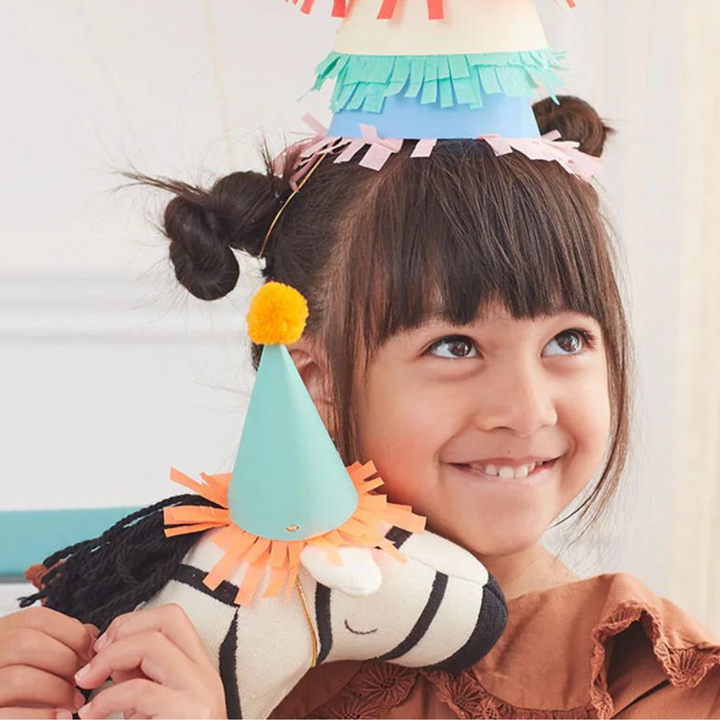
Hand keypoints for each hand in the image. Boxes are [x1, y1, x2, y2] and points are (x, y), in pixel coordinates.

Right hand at [0, 606, 97, 718]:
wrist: (5, 712)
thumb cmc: (15, 692)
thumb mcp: (29, 659)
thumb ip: (56, 644)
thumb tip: (90, 636)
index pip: (36, 619)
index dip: (71, 633)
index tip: (90, 651)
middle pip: (26, 644)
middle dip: (65, 661)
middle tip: (83, 679)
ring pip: (18, 678)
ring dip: (57, 690)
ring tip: (74, 702)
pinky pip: (8, 715)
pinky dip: (41, 716)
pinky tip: (60, 718)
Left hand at [75, 603, 226, 718]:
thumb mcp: (150, 709)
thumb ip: (136, 678)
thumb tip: (105, 656)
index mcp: (198, 669)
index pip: (173, 617)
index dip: (133, 621)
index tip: (104, 648)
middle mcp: (205, 675)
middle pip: (166, 621)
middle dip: (121, 633)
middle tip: (92, 665)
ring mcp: (201, 694)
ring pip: (154, 645)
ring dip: (110, 660)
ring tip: (87, 686)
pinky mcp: (189, 715)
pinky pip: (140, 691)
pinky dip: (106, 699)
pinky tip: (91, 716)